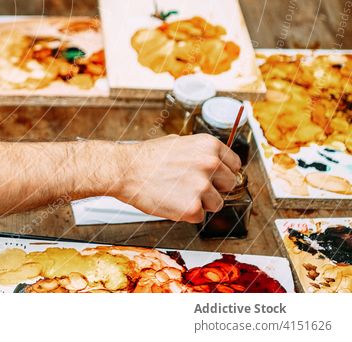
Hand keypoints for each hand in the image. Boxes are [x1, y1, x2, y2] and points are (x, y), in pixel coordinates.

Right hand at [110, 134, 241, 222]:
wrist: (125, 170)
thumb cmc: (146, 157)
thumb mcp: (179, 142)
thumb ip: (201, 153)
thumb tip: (217, 163)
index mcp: (208, 146)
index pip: (234, 164)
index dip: (222, 172)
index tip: (214, 177)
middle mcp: (210, 164)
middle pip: (229, 185)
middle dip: (214, 188)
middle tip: (191, 186)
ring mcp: (202, 186)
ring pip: (216, 204)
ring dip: (201, 202)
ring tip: (178, 193)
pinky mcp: (193, 207)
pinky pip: (199, 217)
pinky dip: (186, 214)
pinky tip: (171, 201)